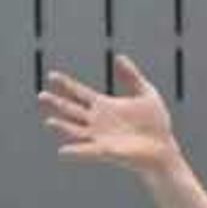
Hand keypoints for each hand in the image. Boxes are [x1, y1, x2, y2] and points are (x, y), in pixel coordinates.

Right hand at [36, 55, 183, 176]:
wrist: (164, 146)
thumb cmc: (155, 123)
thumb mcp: (146, 94)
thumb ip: (132, 76)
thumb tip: (119, 56)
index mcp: (104, 106)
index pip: (79, 92)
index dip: (66, 84)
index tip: (52, 75)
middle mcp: (96, 121)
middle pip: (71, 110)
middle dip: (57, 102)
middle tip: (42, 95)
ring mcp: (99, 136)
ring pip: (74, 130)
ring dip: (62, 126)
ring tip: (50, 121)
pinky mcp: (105, 151)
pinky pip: (87, 151)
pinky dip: (76, 151)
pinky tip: (63, 150)